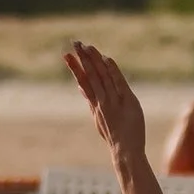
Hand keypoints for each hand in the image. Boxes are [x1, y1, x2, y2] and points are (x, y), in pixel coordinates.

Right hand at [63, 40, 147, 168]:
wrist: (125, 151)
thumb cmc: (113, 135)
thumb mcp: (98, 117)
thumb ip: (90, 100)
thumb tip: (80, 86)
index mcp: (95, 104)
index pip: (82, 81)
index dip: (74, 67)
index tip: (66, 55)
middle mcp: (101, 101)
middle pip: (89, 75)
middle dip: (82, 58)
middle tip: (75, 43)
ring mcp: (112, 101)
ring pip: (101, 77)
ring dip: (94, 60)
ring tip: (86, 46)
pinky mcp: (127, 102)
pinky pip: (118, 83)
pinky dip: (112, 71)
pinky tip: (106, 59)